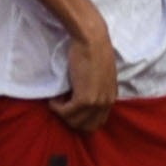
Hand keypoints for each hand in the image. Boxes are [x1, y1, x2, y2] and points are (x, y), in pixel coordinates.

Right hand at [50, 19, 120, 134]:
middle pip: (87, 127)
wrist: (92, 39)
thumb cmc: (94, 50)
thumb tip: (81, 98)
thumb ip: (96, 89)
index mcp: (111, 97)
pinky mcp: (85, 99)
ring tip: (59, 99)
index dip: (82, 118)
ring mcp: (96, 102)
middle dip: (72, 120)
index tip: (71, 108)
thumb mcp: (101, 75)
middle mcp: (106, 102)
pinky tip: (54, 99)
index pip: (98, 122)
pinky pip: (66, 112)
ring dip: (63, 113)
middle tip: (63, 106)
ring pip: (74, 122)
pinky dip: (57, 108)